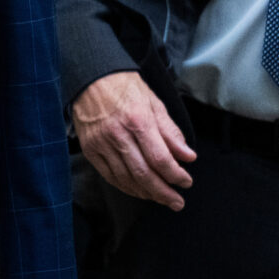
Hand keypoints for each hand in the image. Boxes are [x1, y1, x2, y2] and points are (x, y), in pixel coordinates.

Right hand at [70, 71, 194, 209]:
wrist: (90, 77)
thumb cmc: (124, 87)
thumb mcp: (154, 102)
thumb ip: (171, 132)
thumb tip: (187, 156)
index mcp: (138, 119)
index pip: (160, 158)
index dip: (176, 175)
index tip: (186, 182)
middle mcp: (118, 134)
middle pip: (143, 173)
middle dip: (163, 192)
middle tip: (177, 202)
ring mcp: (101, 144)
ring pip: (126, 179)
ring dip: (146, 193)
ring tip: (161, 198)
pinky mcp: (90, 150)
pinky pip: (110, 176)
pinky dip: (126, 187)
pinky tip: (139, 190)